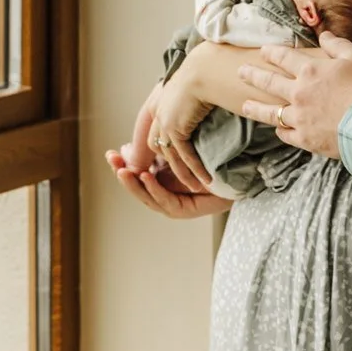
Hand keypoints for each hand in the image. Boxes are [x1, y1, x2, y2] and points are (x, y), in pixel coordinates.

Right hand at [104, 147, 231, 218]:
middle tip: (112, 160)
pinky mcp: (189, 210)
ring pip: (149, 197)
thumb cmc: (212, 147)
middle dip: (124, 174)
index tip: (110, 153)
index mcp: (164, 177)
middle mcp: (169, 192)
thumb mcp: (180, 140)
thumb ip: (160, 142)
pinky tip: (145, 176)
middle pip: (140, 186)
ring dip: (134, 184)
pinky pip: (167, 202)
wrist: (241, 162)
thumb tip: (134, 140)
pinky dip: (155, 189)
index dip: (123, 164)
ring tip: (123, 170)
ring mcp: (178, 203)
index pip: (137, 173)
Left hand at [145, 54, 216, 193]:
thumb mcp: (193, 91)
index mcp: (160, 104)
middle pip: (157, 147)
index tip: (168, 163)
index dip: (162, 149)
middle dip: (166, 166)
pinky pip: (184, 155)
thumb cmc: (205, 75)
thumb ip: (190, 102)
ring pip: (171, 157)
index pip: (155, 133)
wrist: (204, 69)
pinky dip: (195, 169)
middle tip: (181, 180)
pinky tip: (206, 180)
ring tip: (198, 187)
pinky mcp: (174, 128)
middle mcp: (158, 114)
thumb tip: (198, 107)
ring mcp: (163, 122)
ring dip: (184, 174)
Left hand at [239, 33, 351, 158]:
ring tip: (245, 106)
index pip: (284, 57)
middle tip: (241, 72)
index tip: (262, 51)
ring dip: (256, 108)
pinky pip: (286, 134)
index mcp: (310, 71)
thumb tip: (324, 35)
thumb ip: (338, 44)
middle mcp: (298, 93)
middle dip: (253, 76)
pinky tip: (277, 129)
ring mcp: (299, 117)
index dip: (272, 52)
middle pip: (269, 82)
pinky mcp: (305, 138)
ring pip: (271, 112)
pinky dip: (280, 131)